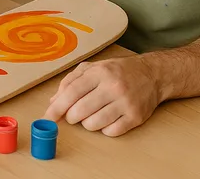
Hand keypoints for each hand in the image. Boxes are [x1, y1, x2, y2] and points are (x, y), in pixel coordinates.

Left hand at [43, 56, 162, 136]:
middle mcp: (113, 87)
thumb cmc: (116, 71)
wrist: (152, 74)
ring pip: (94, 124)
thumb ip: (69, 82)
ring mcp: (126, 103)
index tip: (47, 118)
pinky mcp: (136, 117)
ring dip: (87, 123)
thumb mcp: (91, 68)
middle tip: (73, 114)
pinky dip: (104, 129)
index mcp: (99, 73)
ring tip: (92, 114)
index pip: (71, 93)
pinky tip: (107, 119)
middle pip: (80, 111)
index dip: (57, 108)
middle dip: (71, 117)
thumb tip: (53, 102)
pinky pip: (111, 132)